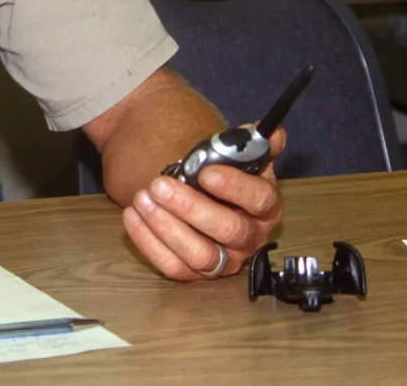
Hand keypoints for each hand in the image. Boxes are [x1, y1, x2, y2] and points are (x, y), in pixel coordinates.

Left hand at [121, 128, 284, 281]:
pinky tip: (133, 215)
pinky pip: (173, 266)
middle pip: (228, 229)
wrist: (198, 192)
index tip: (205, 172)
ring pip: (200, 254)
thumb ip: (250, 144)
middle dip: (191, 207)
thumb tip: (274, 133)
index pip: (259, 200)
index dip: (235, 187)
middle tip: (160, 185)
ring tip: (142, 198)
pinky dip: (149, 242)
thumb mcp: (235, 154)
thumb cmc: (218, 172)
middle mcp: (250, 238)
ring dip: (166, 226)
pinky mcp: (196, 273)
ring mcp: (225, 260)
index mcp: (266, 206)